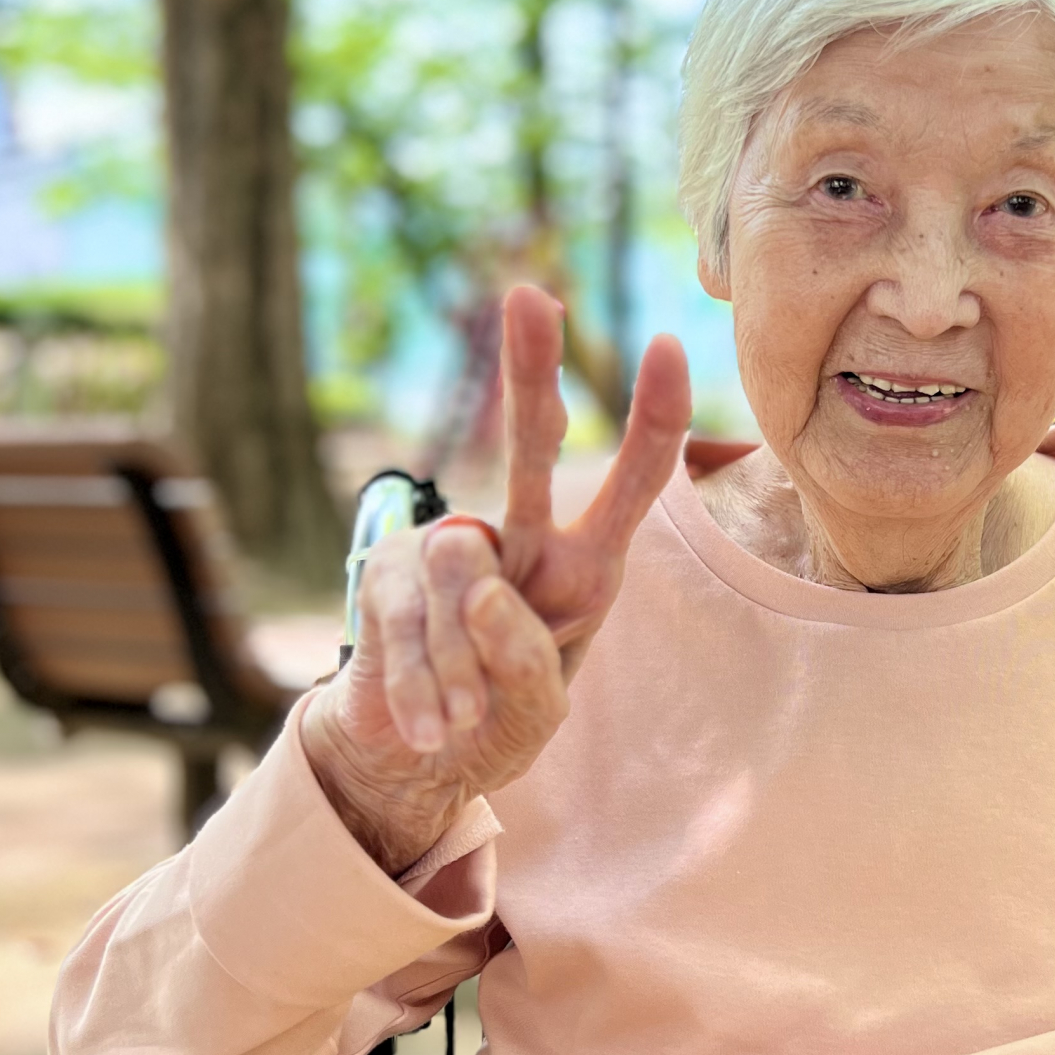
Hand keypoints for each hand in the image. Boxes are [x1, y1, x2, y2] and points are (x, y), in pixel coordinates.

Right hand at [302, 284, 691, 873]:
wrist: (413, 757)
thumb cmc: (498, 716)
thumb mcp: (538, 704)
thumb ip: (522, 653)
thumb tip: (473, 578)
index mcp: (585, 565)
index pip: (633, 483)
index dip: (653, 419)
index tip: (668, 344)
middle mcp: (522, 540)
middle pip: (534, 448)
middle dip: (532, 372)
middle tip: (530, 296)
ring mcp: (449, 550)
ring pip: (462, 576)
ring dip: (465, 667)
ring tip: (466, 715)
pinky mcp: (386, 573)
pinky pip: (411, 620)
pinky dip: (426, 687)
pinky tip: (435, 722)